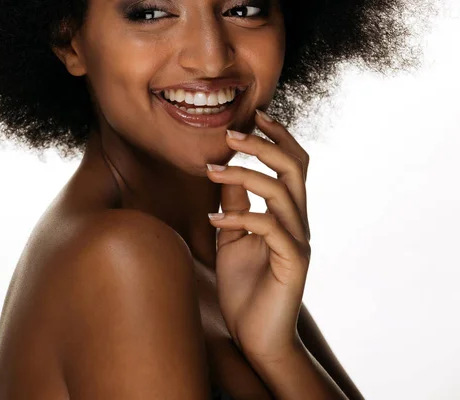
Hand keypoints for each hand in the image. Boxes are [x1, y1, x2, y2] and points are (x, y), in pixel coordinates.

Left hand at [206, 109, 310, 361]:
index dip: (277, 136)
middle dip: (264, 144)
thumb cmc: (244, 288)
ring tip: (211, 169)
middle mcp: (298, 222)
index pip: (292, 164)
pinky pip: (270, 227)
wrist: (256, 335)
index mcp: (286, 213)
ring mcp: (299, 240)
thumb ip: (235, 205)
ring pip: (282, 192)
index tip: (252, 114)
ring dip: (244, 174)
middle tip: (230, 133)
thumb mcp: (232, 237)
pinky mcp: (294, 262)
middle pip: (294, 167)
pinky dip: (240, 217)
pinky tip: (214, 219)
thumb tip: (224, 172)